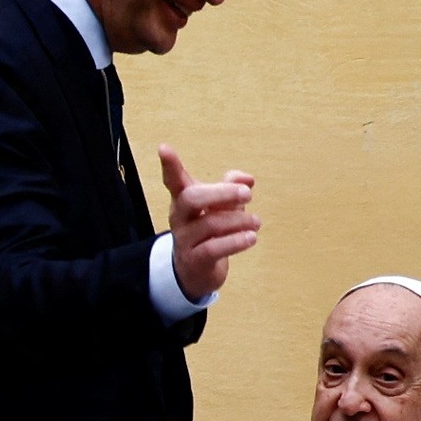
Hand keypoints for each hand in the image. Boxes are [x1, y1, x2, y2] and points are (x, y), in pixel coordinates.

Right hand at [155, 140, 257, 302]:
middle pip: (191, 198)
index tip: (164, 148)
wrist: (195, 272)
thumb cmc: (208, 233)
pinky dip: (236, 241)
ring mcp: (185, 239)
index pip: (173, 180)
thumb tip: (247, 178)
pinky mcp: (195, 260)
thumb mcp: (219, 207)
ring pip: (209, 224)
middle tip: (246, 194)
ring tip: (256, 222)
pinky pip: (214, 248)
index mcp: (184, 200)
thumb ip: (231, 189)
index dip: (169, 165)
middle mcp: (180, 218)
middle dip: (221, 193)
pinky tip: (250, 238)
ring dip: (238, 220)